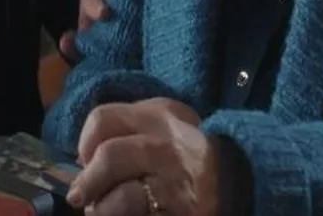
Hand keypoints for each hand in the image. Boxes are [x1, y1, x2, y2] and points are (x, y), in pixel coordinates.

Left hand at [66, 98, 218, 215]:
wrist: (242, 176)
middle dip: (87, 182)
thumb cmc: (190, 149)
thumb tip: (84, 158)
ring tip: (100, 211)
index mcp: (158, 115)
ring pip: (121, 198)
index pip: (103, 119)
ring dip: (102, 210)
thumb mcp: (164, 124)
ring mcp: (176, 182)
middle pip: (108, 157)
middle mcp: (166, 145)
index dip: (84, 142)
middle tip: (81, 196)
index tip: (85, 159)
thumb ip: (129, 130)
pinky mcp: (182, 212)